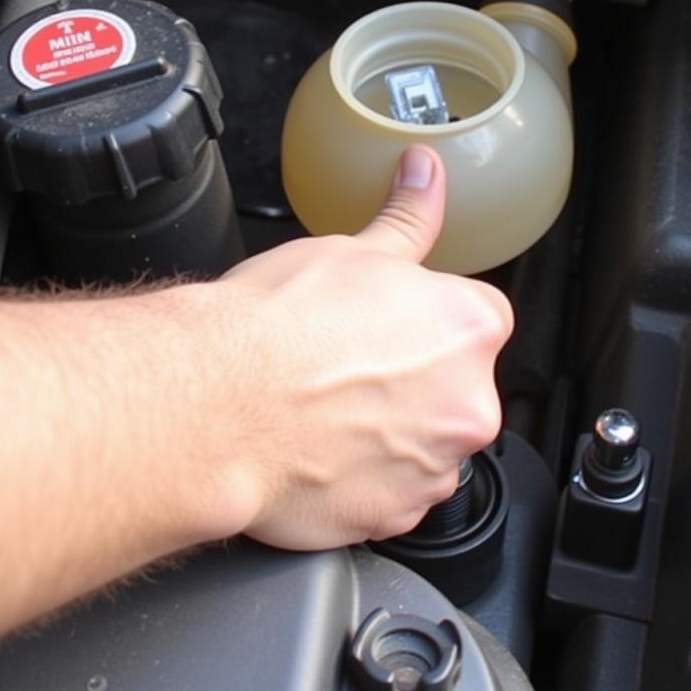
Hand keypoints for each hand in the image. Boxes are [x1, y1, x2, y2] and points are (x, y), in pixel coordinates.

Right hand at [211, 144, 512, 549]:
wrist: (215, 403)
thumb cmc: (275, 327)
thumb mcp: (351, 250)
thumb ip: (408, 217)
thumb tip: (426, 173)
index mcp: (470, 327)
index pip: (475, 318)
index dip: (426, 321)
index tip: (389, 327)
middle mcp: (469, 402)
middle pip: (455, 386)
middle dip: (414, 379)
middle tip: (349, 367)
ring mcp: (434, 466)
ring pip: (425, 443)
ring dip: (392, 432)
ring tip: (328, 410)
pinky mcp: (395, 517)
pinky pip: (394, 494)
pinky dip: (366, 478)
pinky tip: (320, 450)